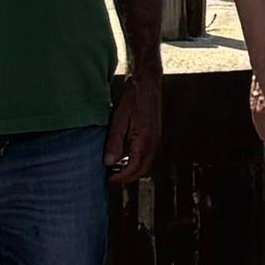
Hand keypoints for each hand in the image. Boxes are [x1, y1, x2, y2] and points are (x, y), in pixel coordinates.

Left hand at [106, 64, 163, 184]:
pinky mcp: (154, 136)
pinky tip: (124, 157)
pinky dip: (136, 161)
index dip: (121, 178)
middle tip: (111, 179)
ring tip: (115, 169)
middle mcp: (153, 143)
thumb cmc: (134, 98)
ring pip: (145, 164)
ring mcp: (155, 140)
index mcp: (144, 141)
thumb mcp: (119, 120)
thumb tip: (109, 162)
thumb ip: (114, 142)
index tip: (109, 181)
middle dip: (127, 178)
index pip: (133, 168)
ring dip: (132, 170)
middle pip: (142, 170)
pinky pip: (146, 155)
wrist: (148, 84)